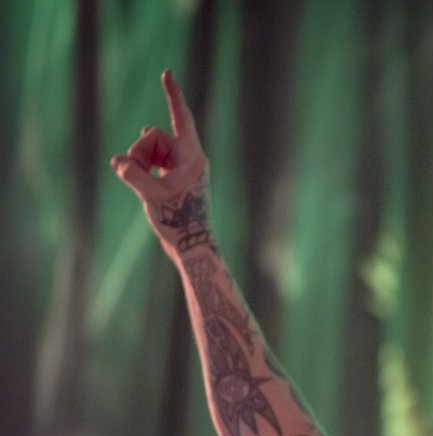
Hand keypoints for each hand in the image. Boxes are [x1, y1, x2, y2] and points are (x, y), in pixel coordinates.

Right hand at [110, 70, 209, 250]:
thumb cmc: (178, 222)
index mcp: (193, 157)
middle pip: (155, 137)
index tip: (167, 73)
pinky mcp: (175, 176)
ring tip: (139, 183)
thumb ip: (132, 174)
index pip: (181, 119)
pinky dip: (141, 167)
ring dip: (139, 161)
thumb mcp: (151, 196)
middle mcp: (190, 158)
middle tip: (133, 174)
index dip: (173, 95)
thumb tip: (118, 160)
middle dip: (139, 151)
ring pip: (151, 149)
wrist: (192, 245)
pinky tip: (137, 179)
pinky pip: (152, 161)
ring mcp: (183, 167)